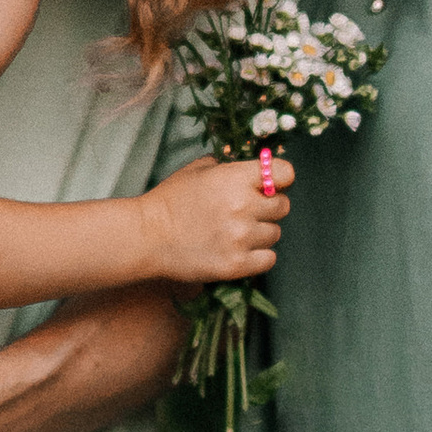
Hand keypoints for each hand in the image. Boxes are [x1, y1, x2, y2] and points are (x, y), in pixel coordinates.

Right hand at [139, 152, 292, 288]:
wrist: (147, 236)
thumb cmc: (170, 200)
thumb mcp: (197, 170)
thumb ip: (228, 167)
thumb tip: (253, 169)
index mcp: (236, 178)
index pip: (285, 173)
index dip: (280, 179)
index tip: (271, 185)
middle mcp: (244, 206)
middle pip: (283, 206)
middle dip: (269, 207)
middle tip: (248, 212)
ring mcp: (241, 238)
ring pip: (275, 233)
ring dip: (261, 233)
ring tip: (237, 233)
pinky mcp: (237, 265)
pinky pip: (269, 259)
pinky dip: (259, 256)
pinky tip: (241, 250)